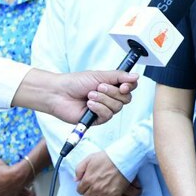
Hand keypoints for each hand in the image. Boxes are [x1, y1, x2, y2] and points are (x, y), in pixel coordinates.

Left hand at [13, 68, 137, 124]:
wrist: (59, 93)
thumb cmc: (76, 82)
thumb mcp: (99, 75)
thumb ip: (119, 76)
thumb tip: (136, 76)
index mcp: (112, 86)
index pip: (130, 87)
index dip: (129, 86)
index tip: (123, 85)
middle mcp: (110, 98)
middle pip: (126, 99)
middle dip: (113, 92)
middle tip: (99, 87)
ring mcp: (104, 109)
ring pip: (117, 107)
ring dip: (103, 100)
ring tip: (90, 95)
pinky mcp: (97, 119)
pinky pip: (107, 115)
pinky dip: (98, 108)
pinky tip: (89, 104)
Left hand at [75, 152, 139, 195]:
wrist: (123, 158)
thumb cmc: (107, 157)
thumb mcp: (89, 158)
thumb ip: (79, 169)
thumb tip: (76, 179)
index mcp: (87, 179)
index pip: (80, 190)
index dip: (83, 189)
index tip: (87, 187)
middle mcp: (94, 188)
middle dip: (89, 195)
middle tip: (94, 193)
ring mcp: (104, 193)